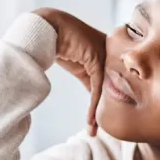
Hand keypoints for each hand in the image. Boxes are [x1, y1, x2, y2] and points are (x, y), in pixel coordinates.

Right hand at [33, 8, 105, 136]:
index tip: (101, 121)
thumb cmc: (56, 42)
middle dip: (109, 109)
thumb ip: (86, 76)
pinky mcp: (98, 60)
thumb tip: (90, 96)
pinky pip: (97, 88)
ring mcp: (106, 55)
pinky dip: (93, 107)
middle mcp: (110, 52)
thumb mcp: (75, 63)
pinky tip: (90, 122)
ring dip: (99, 112)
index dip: (106, 100)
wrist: (46, 28)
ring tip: (94, 131)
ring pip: (105, 90)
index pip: (109, 80)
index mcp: (107, 50)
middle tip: (101, 130)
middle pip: (112, 86)